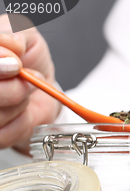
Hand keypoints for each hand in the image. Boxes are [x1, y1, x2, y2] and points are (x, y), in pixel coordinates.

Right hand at [0, 14, 60, 154]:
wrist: (43, 85)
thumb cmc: (27, 59)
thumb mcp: (24, 36)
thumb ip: (14, 34)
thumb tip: (9, 45)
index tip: (16, 65)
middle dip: (11, 89)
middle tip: (27, 80)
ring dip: (18, 104)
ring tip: (25, 93)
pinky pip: (2, 136)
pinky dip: (21, 123)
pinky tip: (23, 112)